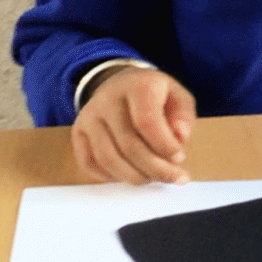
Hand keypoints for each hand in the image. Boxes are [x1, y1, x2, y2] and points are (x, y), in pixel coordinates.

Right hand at [71, 66, 196, 183]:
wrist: (119, 83)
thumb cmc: (153, 95)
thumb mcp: (177, 96)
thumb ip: (183, 116)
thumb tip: (180, 138)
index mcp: (137, 86)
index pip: (147, 121)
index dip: (164, 146)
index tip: (180, 157)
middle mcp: (107, 99)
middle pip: (129, 145)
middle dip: (155, 169)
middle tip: (174, 177)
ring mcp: (89, 116)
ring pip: (108, 158)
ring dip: (134, 176)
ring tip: (153, 178)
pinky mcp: (78, 132)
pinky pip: (89, 163)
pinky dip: (111, 176)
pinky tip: (130, 175)